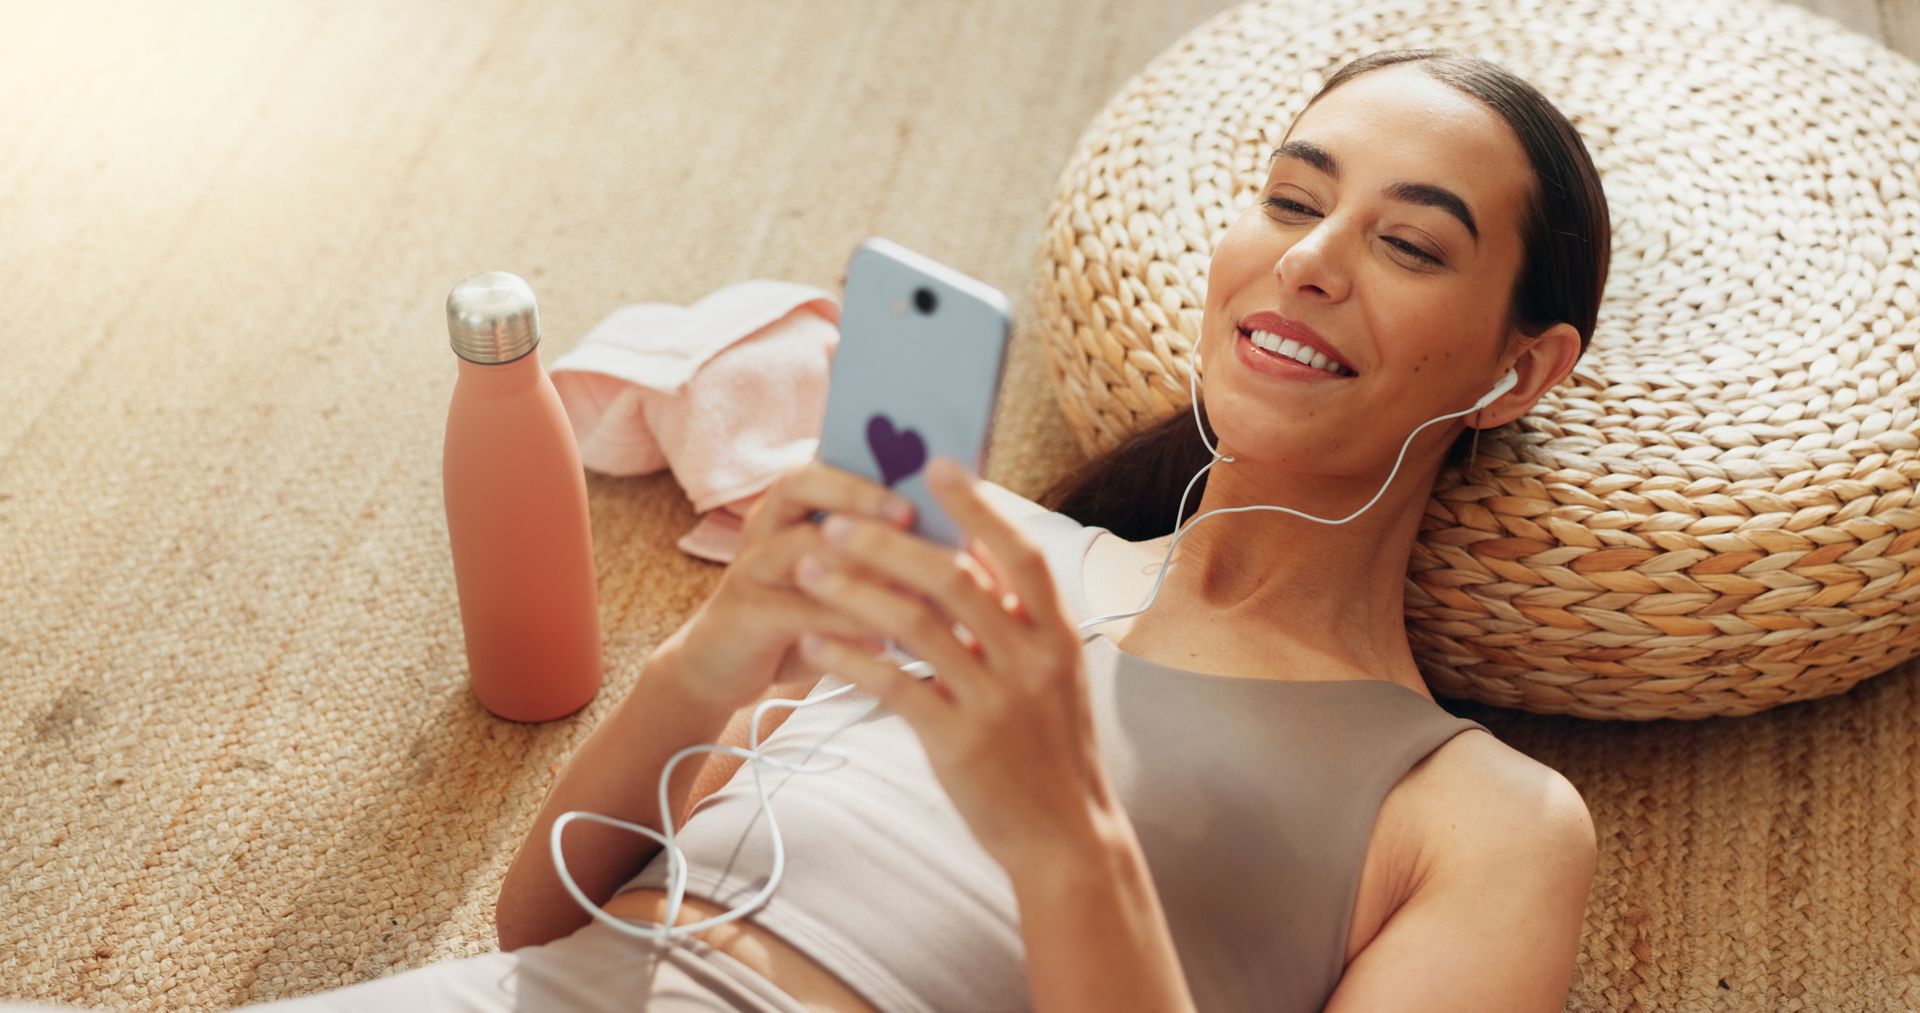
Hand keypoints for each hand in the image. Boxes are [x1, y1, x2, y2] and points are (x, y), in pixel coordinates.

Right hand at [667, 458, 918, 712]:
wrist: (720, 664)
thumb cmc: (797, 613)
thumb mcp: (836, 577)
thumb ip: (878, 551)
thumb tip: (959, 537)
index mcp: (789, 506)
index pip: (825, 461)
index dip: (871, 464)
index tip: (921, 471)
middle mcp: (764, 525)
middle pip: (801, 486)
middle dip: (857, 495)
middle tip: (908, 514)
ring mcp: (749, 567)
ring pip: (800, 550)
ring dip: (858, 564)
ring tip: (910, 584)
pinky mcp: (745, 615)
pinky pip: (795, 612)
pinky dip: (842, 624)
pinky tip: (884, 640)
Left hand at [790, 455, 1118, 878]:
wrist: (1065, 837)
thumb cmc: (1049, 747)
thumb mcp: (1051, 674)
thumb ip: (1017, 615)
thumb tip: (976, 547)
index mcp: (1057, 635)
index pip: (1019, 552)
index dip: (978, 505)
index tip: (935, 465)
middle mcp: (1032, 659)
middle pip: (955, 577)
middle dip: (889, 543)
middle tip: (837, 522)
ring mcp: (997, 701)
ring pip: (916, 624)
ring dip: (854, 591)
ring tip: (807, 572)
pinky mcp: (959, 742)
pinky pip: (894, 685)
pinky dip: (849, 659)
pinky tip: (813, 646)